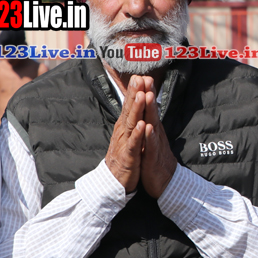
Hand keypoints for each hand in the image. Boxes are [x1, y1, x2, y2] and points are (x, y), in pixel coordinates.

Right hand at [104, 77, 145, 192]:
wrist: (114, 182)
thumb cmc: (124, 156)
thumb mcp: (128, 136)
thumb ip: (131, 120)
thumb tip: (134, 104)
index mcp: (124, 127)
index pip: (129, 106)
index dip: (134, 91)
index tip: (140, 75)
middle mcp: (123, 132)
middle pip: (129, 110)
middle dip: (134, 94)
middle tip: (138, 78)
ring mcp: (125, 144)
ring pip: (132, 124)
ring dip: (137, 110)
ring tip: (142, 96)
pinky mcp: (129, 157)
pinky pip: (134, 144)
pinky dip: (138, 134)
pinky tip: (143, 125)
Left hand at [138, 77, 177, 198]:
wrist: (167, 184)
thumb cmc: (157, 162)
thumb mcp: (153, 141)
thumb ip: (151, 126)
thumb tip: (148, 111)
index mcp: (154, 131)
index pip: (150, 109)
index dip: (146, 93)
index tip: (143, 76)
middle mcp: (156, 135)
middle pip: (152, 112)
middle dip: (149, 95)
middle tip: (146, 78)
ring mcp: (155, 146)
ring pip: (153, 125)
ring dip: (151, 111)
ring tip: (148, 96)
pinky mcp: (153, 159)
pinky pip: (151, 147)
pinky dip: (149, 137)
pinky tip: (147, 127)